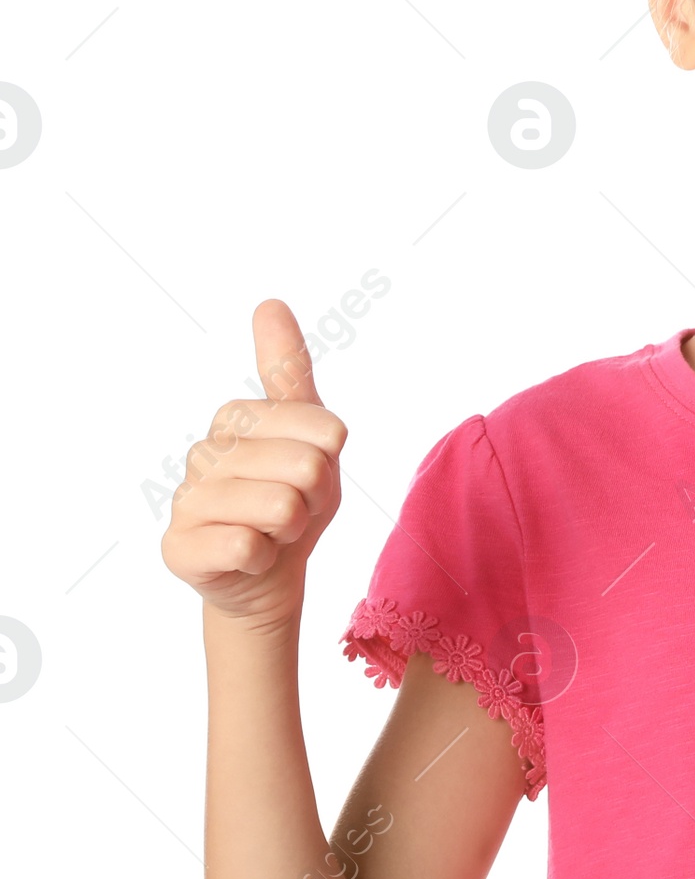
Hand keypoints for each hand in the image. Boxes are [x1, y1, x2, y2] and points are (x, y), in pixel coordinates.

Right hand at [161, 300, 347, 628]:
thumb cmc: (293, 499)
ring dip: (291, 530)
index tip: (309, 473)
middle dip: (314, 499)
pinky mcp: (178, 546)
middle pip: (308, 467)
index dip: (331, 462)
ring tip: (271, 531)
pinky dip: (265, 557)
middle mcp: (204, 451)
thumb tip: (269, 303)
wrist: (269, 575)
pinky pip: (248, 546)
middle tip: (291, 510)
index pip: (325, 428)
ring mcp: (186, 499)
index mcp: (237, 417)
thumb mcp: (311, 432)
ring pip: (280, 507)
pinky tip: (249, 556)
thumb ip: (289, 369)